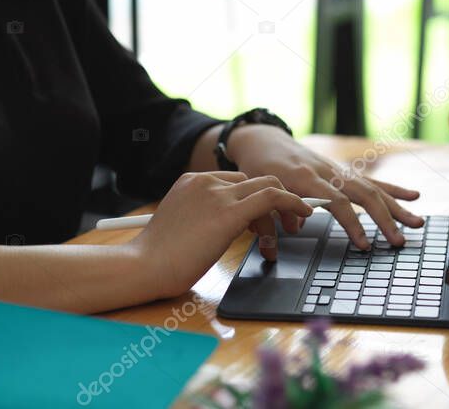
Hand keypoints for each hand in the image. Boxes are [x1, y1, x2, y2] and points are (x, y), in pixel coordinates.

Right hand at [129, 171, 312, 296]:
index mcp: (192, 182)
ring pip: (267, 189)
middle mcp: (206, 181)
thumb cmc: (158, 258)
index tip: (263, 219)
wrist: (143, 266)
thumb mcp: (183, 227)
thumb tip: (226, 228)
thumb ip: (204, 218)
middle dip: (273, 204)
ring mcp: (218, 194)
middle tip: (282, 227)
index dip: (254, 201)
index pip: (236, 181)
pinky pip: (273, 197)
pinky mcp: (229, 212)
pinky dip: (294, 202)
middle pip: (254, 183)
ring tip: (274, 242)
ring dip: (281, 212)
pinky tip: (305, 213)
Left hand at [227, 125, 424, 248]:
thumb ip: (276, 210)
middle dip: (385, 219)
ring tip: (417, 222)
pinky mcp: (343, 171)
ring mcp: (338, 170)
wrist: (263, 141)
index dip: (353, 224)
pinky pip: (372, 181)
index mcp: (305, 178)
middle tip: (400, 241)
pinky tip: (414, 196)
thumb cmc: (259, 169)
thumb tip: (297, 226)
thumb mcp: (261, 192)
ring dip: (397, 207)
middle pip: (363, 194)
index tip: (365, 244)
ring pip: (373, 188)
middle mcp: (327, 172)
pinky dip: (393, 189)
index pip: (337, 202)